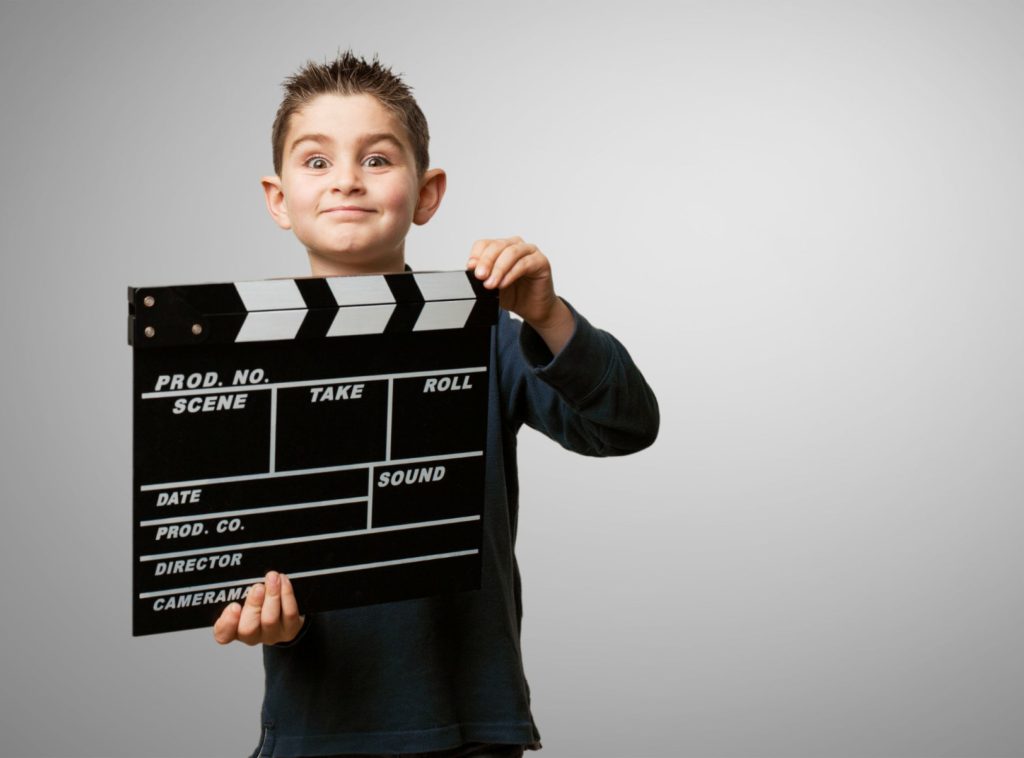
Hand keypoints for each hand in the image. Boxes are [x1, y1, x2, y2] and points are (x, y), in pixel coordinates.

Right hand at [213, 571, 304, 645]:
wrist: (285, 611)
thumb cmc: (259, 599)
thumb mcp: (243, 594)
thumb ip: (239, 589)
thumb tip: (241, 572)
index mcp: (234, 628)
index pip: (223, 634)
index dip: (227, 623)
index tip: (234, 606)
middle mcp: (252, 635)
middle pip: (248, 628)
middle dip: (253, 605)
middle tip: (258, 587)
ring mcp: (272, 634)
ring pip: (270, 620)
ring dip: (272, 595)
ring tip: (273, 578)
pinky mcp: (290, 629)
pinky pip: (289, 613)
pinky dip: (286, 594)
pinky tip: (283, 581)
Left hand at [468, 236, 574, 352]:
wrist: (532, 308)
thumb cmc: (514, 294)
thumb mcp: (492, 286)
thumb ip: (484, 277)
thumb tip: (473, 271)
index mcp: (501, 248)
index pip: (485, 244)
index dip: (476, 255)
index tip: (470, 268)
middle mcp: (515, 246)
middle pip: (497, 246)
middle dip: (486, 261)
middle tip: (480, 276)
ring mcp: (529, 252)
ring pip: (511, 252)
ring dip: (498, 268)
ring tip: (491, 284)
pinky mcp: (541, 261)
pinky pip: (524, 264)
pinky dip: (511, 274)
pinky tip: (503, 283)